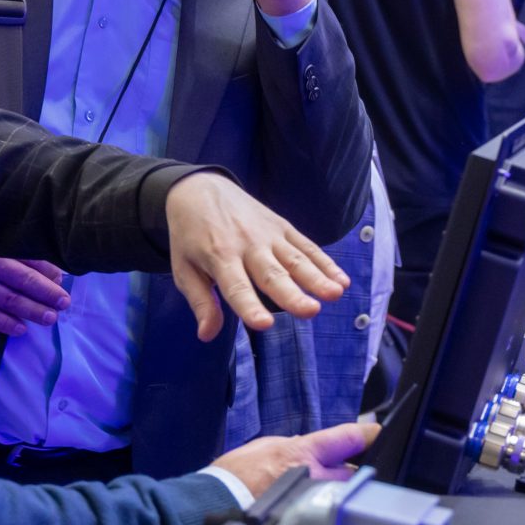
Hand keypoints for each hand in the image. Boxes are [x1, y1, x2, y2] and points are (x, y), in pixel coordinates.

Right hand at [0, 232, 68, 335]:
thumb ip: (9, 252)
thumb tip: (44, 267)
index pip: (24, 262)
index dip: (45, 273)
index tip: (63, 281)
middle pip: (20, 283)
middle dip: (44, 294)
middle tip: (64, 303)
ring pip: (6, 302)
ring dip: (30, 310)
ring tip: (49, 318)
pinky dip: (4, 324)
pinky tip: (20, 329)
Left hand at [166, 172, 347, 341]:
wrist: (199, 190)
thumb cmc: (190, 237)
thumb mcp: (183, 269)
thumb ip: (200, 302)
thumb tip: (207, 335)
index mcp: (219, 257)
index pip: (236, 287)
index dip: (249, 306)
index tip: (264, 324)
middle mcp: (247, 245)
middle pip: (272, 274)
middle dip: (292, 293)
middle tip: (311, 311)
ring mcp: (268, 234)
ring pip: (296, 259)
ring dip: (317, 277)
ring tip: (335, 294)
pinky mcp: (282, 226)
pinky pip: (306, 246)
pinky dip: (325, 262)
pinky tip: (341, 280)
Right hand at [208, 419, 378, 499]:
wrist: (216, 508)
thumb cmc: (233, 477)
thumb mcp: (264, 447)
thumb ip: (293, 447)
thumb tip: (307, 449)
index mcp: (305, 453)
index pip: (348, 438)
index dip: (368, 435)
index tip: (378, 434)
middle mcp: (316, 477)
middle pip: (352, 473)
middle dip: (350, 472)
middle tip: (342, 471)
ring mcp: (315, 504)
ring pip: (342, 496)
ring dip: (339, 494)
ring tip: (324, 496)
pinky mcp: (308, 522)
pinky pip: (326, 513)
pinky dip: (324, 511)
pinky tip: (316, 512)